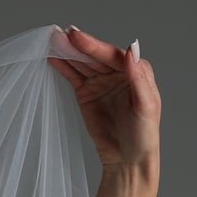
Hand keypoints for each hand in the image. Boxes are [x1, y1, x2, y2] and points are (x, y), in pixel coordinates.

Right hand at [47, 24, 160, 180]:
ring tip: (50, 42)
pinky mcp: (87, 92)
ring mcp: (100, 81)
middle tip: (57, 35)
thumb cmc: (144, 135)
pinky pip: (73, 75)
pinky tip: (52, 56)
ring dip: (66, 52)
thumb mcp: (146, 106)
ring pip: (82, 63)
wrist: (128, 161)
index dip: (93, 46)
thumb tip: (131, 48)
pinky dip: (63, 66)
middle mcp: (117, 72)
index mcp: (135, 70)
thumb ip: (138, 77)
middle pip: (94, 55)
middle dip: (76, 46)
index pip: (111, 54)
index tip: (76, 37)